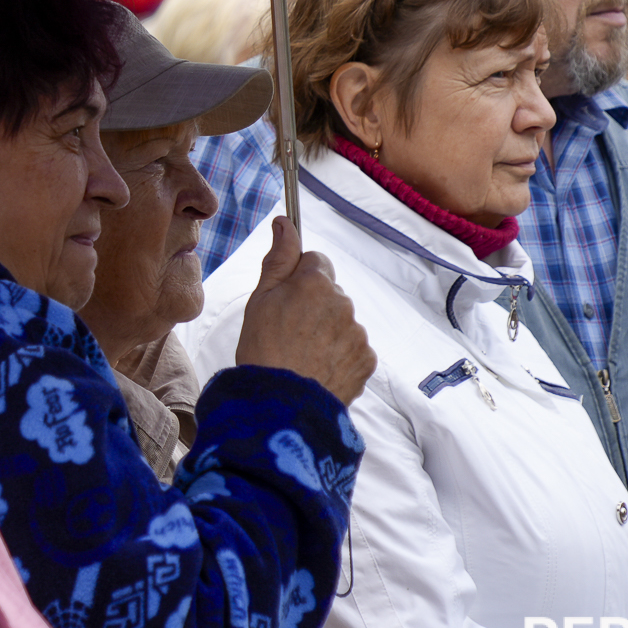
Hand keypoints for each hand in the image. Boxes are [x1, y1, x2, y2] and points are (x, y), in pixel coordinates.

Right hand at [233, 217, 375, 405]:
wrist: (281, 404)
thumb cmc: (263, 350)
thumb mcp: (260, 299)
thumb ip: (279, 257)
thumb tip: (284, 223)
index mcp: (316, 282)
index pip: (316, 261)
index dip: (298, 279)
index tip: (286, 300)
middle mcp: (343, 302)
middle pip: (330, 293)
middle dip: (314, 306)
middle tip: (288, 334)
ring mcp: (358, 332)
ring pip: (342, 321)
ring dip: (328, 332)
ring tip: (302, 356)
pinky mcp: (367, 359)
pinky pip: (353, 348)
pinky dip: (339, 356)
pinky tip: (318, 369)